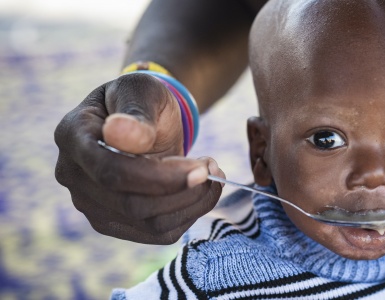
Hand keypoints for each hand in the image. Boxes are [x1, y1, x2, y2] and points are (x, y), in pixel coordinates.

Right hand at [54, 73, 224, 243]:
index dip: (159, 176)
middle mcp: (72, 175)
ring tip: (211, 173)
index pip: (111, 171)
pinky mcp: (114, 222)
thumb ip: (136, 112)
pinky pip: (157, 233)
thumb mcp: (142, 91)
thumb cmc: (142, 99)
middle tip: (212, 167)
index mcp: (72, 135)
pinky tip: (201, 191)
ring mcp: (90, 204)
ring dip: (191, 202)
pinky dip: (189, 214)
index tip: (202, 168)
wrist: (144, 120)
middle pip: (130, 203)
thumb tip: (119, 133)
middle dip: (182, 189)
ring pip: (148, 223)